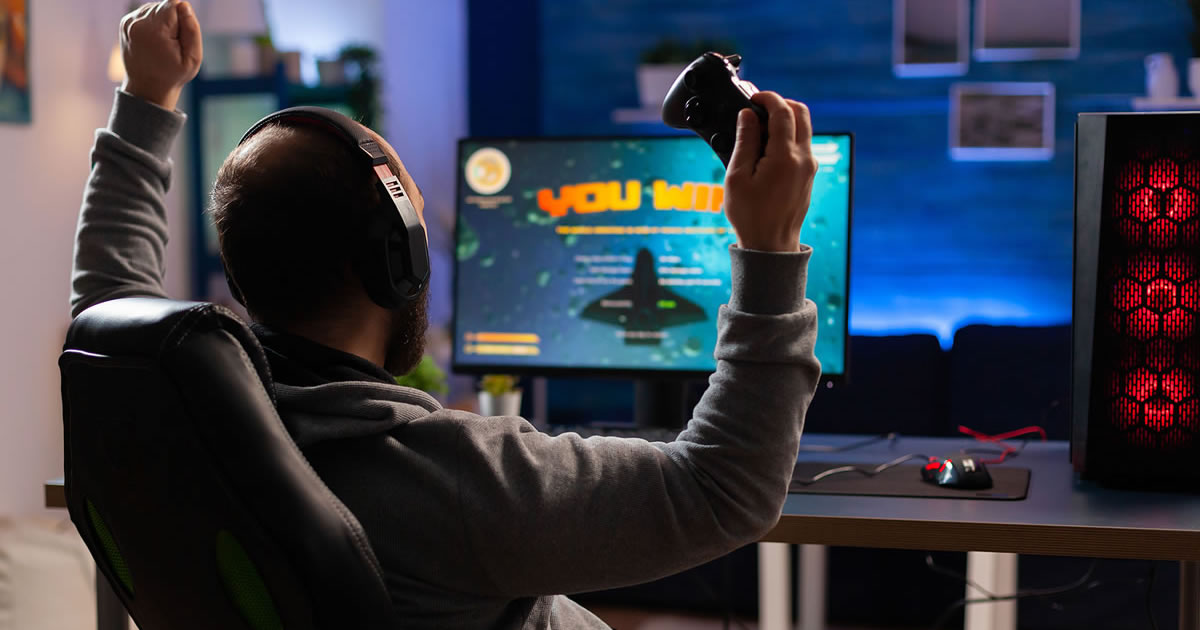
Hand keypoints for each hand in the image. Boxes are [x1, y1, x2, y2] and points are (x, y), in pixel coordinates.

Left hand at [119, 0, 202, 110]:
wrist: (146, 87)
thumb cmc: (173, 74)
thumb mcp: (193, 58)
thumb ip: (192, 29)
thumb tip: (184, 5)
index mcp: (154, 31)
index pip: (174, 4)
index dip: (183, 19)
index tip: (179, 38)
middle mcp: (137, 23)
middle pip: (165, 6)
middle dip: (173, 21)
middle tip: (171, 44)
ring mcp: (128, 22)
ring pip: (155, 8)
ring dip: (163, 22)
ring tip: (162, 44)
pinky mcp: (125, 22)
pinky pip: (146, 13)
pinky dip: (153, 24)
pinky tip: (154, 40)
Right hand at [723, 92, 816, 252]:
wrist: (770, 245)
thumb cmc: (750, 216)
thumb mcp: (737, 176)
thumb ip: (744, 141)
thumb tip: (748, 115)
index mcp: (785, 157)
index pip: (783, 112)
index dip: (767, 98)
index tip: (752, 97)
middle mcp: (804, 159)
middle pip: (801, 112)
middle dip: (781, 103)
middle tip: (759, 108)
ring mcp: (810, 167)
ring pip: (805, 128)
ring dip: (786, 119)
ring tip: (760, 128)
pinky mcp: (808, 175)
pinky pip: (803, 144)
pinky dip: (789, 135)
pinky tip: (768, 147)